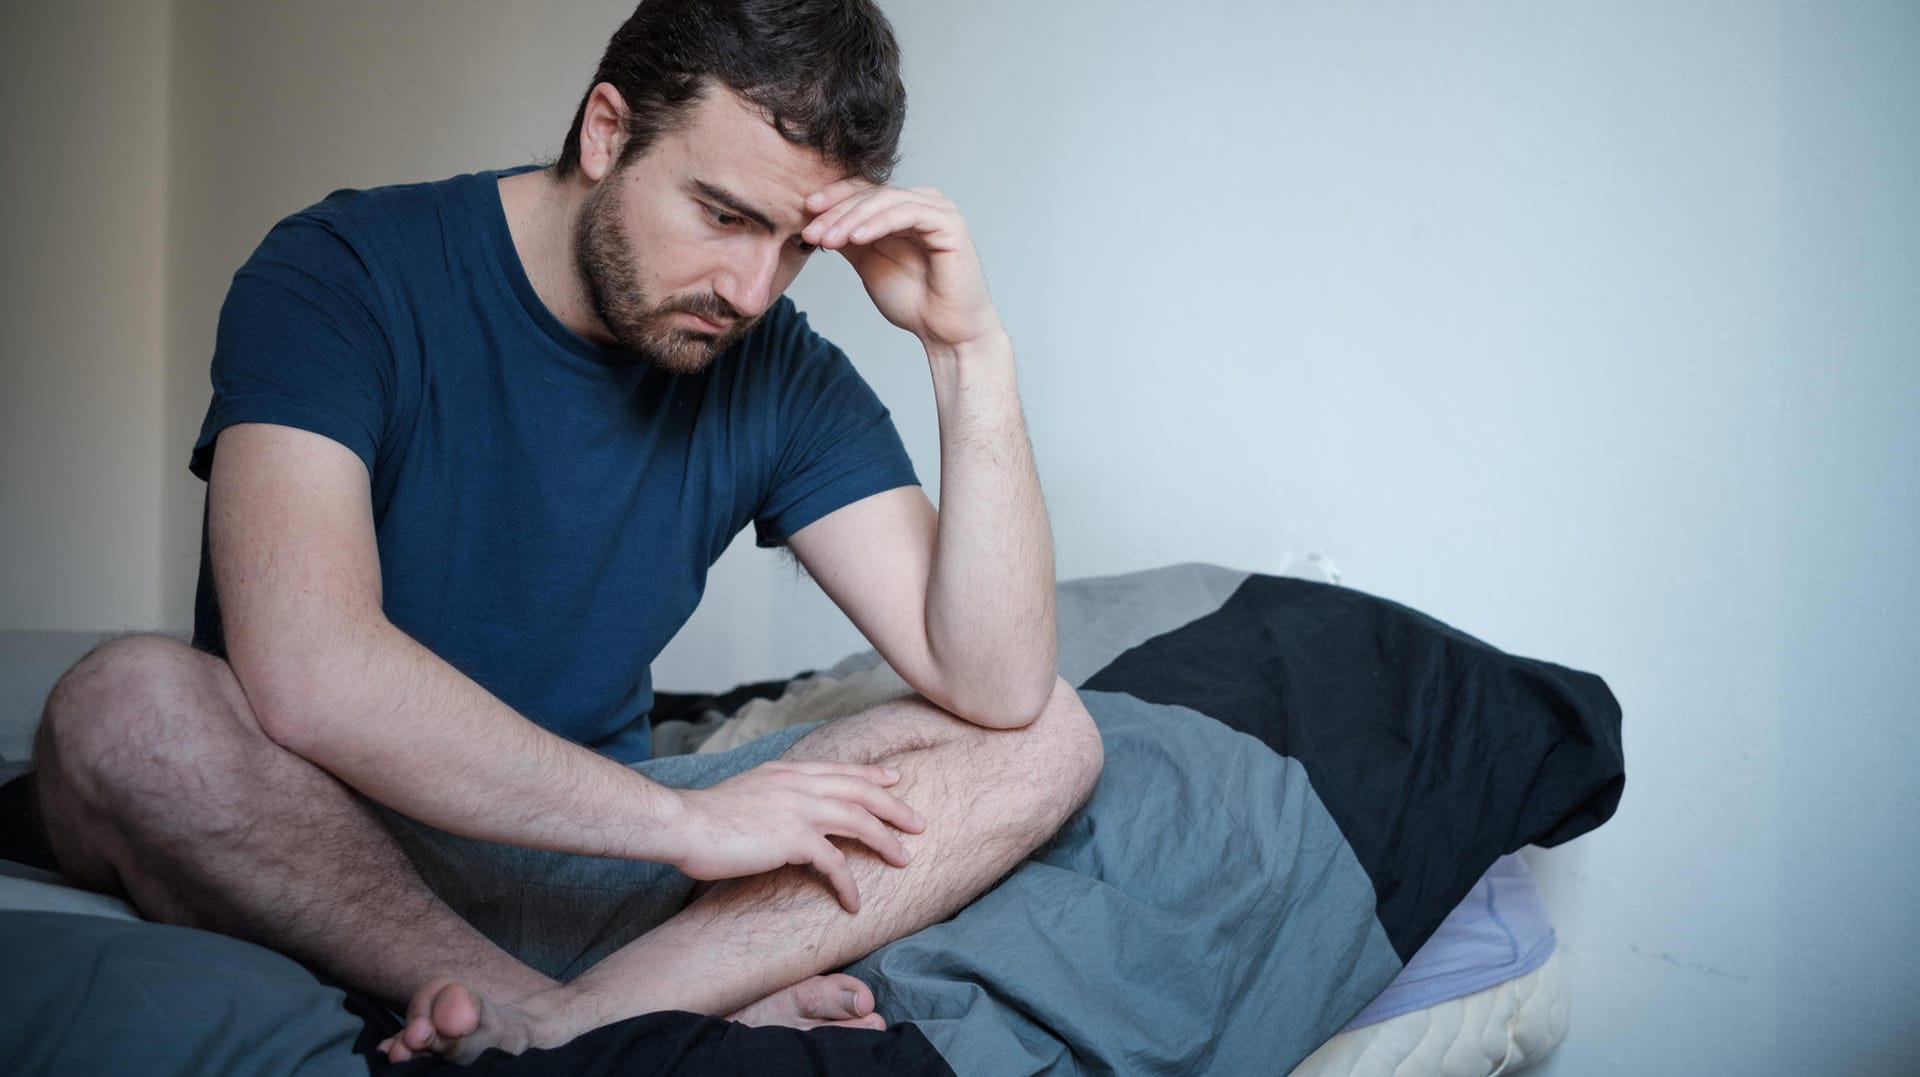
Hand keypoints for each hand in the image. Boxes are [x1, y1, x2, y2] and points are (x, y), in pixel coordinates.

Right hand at [663, 760, 924, 912]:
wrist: (685, 824)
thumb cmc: (705, 817)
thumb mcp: (746, 791)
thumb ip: (772, 795)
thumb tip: (782, 809)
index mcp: (787, 772)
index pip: (840, 770)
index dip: (871, 776)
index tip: (894, 779)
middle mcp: (799, 784)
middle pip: (861, 791)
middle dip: (894, 806)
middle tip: (918, 822)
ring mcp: (799, 808)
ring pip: (859, 821)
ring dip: (886, 842)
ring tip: (904, 860)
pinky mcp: (795, 838)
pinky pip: (835, 863)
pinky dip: (849, 884)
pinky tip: (855, 902)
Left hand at [802, 181, 1002, 351]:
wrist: (944, 331)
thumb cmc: (913, 300)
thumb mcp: (868, 262)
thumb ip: (849, 238)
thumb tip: (815, 219)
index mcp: (903, 208)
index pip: (863, 192)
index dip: (833, 199)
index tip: (805, 212)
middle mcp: (922, 202)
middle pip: (871, 194)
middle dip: (836, 213)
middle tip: (811, 231)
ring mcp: (937, 209)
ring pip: (885, 201)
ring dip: (852, 219)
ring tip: (828, 239)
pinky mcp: (949, 223)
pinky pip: (907, 213)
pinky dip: (878, 224)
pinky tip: (856, 238)